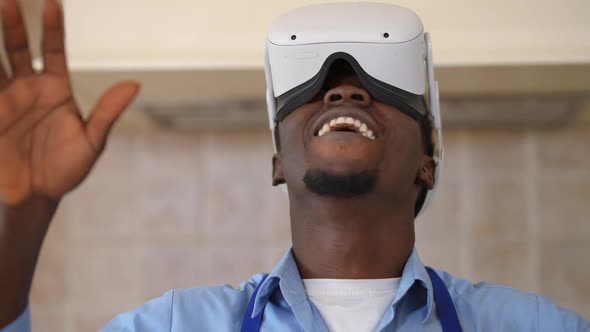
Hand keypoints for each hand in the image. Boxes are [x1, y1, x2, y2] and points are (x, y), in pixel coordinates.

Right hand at [0, 0, 139, 205]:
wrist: (37, 196)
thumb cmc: (68, 169)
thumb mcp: (92, 142)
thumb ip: (107, 112)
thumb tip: (134, 84)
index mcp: (56, 89)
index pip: (53, 50)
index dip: (53, 28)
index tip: (53, 3)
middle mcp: (28, 88)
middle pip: (16, 47)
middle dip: (11, 24)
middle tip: (9, 1)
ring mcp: (4, 99)